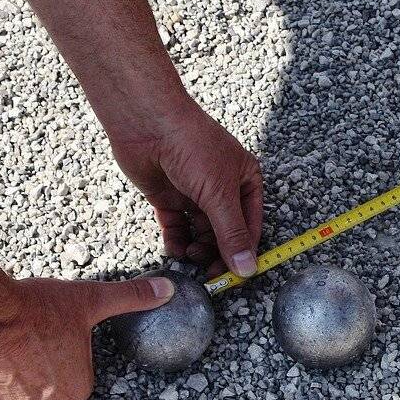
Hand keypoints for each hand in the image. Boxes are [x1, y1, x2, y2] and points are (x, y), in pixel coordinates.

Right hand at [0, 275, 174, 399]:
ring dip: (12, 387)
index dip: (66, 361)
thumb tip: (166, 289)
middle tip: (33, 349)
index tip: (57, 343)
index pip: (77, 383)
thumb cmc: (37, 310)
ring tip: (11, 357)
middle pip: (46, 398)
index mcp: (76, 391)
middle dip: (40, 378)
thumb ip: (131, 297)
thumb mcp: (91, 299)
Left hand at [108, 97, 263, 277]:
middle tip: (208, 274)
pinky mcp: (168, 196)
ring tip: (189, 256)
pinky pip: (176, 226)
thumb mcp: (219, 194)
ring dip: (196, 248)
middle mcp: (222, 188)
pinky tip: (174, 248)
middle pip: (224, 232)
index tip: (235, 276)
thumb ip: (232, 233)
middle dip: (217, 252)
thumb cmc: (192, 146)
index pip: (251, 225)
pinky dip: (176, 240)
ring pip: (200, 232)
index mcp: (245, 180)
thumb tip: (247, 268)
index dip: (244, 251)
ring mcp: (194, 193)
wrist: (148, 123)